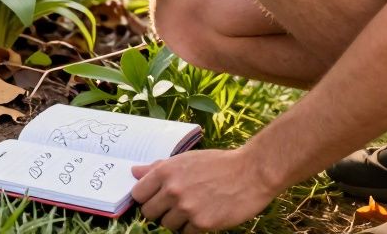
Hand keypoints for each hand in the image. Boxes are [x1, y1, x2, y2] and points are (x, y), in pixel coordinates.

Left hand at [131, 148, 275, 231]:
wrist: (251, 172)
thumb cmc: (218, 163)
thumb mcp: (186, 159)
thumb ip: (158, 167)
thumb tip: (134, 172)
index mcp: (166, 171)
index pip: (138, 193)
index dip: (146, 197)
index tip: (156, 198)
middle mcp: (172, 190)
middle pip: (149, 213)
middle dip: (159, 211)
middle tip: (175, 206)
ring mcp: (186, 208)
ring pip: (167, 225)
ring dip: (177, 221)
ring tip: (193, 208)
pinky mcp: (202, 223)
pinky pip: (185, 233)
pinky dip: (192, 228)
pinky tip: (204, 215)